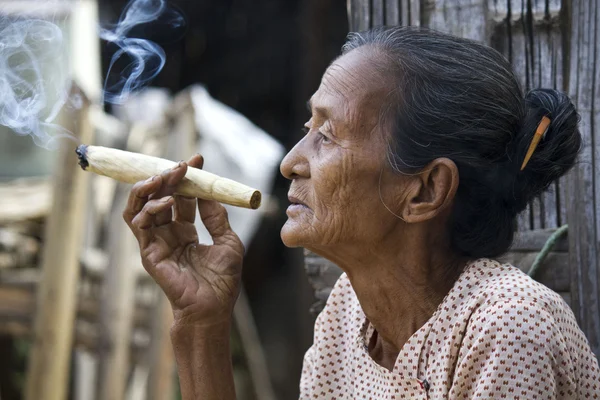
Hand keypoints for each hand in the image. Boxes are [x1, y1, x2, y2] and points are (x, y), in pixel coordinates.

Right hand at [123, 155, 243, 328]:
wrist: (213, 308)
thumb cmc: (222, 281)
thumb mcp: (228, 241)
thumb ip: (216, 217)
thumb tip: (209, 193)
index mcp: (186, 231)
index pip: (181, 198)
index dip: (187, 178)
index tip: (197, 160)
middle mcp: (168, 234)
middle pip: (160, 197)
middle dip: (169, 177)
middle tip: (182, 165)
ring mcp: (156, 242)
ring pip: (141, 206)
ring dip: (151, 187)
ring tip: (166, 176)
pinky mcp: (148, 252)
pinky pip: (138, 224)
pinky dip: (149, 208)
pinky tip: (166, 203)